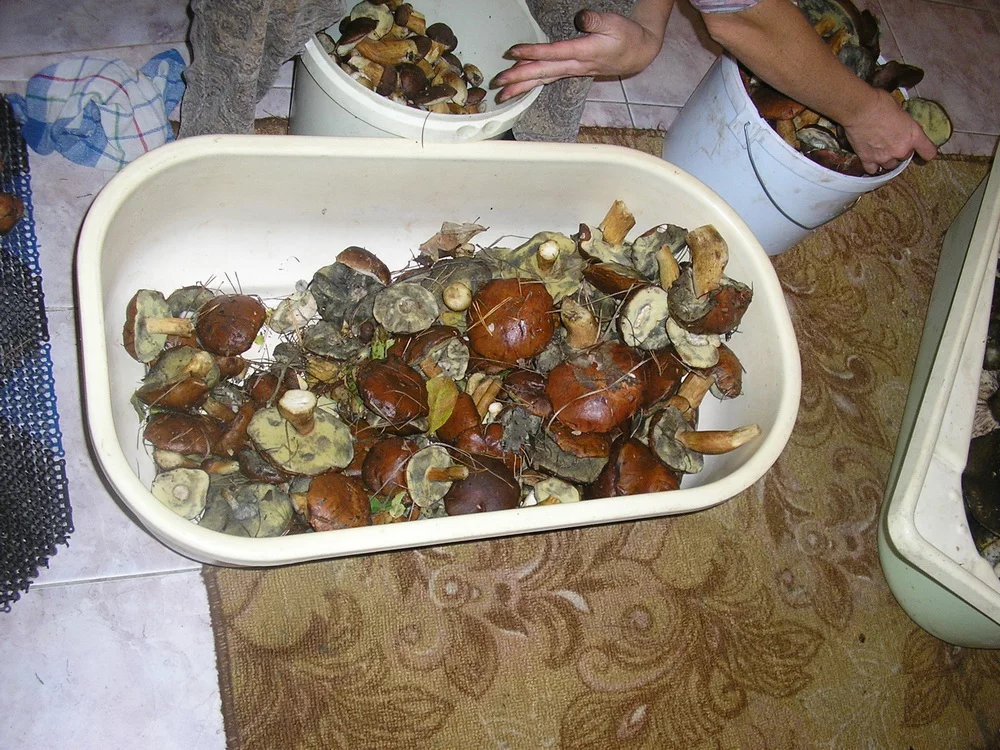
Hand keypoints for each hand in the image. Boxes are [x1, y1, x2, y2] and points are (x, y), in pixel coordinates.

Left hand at [491, 10, 664, 102]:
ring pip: (543, 80)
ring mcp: (572, 70)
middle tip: (499, 82)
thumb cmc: (625, 36)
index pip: (553, 53)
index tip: (514, 52)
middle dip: (519, 78)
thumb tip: (581, 18)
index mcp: (583, 53)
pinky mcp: (571, 71)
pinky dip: (533, 84)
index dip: (533, 53)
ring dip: (522, 87)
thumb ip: (595, 20)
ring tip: (503, 93)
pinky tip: (521, 88)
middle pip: (543, 73)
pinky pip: (548, 79)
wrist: (638, 53)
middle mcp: (575, 65)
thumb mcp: (613, 23)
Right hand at [842, 88, 938, 173]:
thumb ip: (904, 125)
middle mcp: (900, 150)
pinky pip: (872, 169)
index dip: (926, 151)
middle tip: (892, 141)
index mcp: (913, 136)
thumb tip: (901, 126)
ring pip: (889, 165)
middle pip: (905, 157)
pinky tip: (871, 158)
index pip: (928, 152)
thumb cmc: (880, 104)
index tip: (923, 150)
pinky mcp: (867, 159)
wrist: (859, 109)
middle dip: (900, 150)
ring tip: (881, 149)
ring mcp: (883, 157)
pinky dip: (872, 166)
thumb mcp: (901, 111)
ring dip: (887, 159)